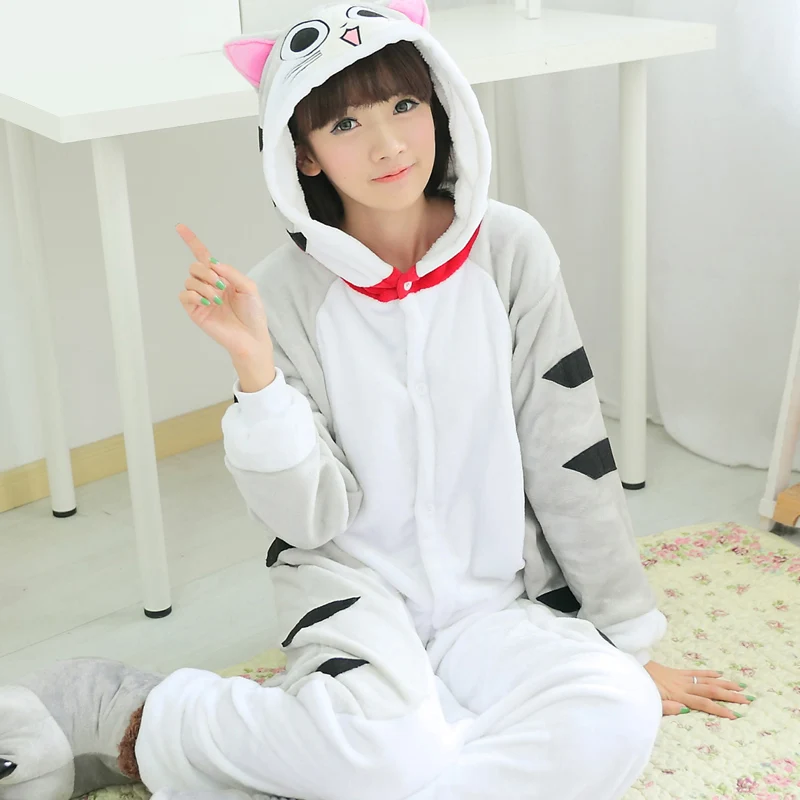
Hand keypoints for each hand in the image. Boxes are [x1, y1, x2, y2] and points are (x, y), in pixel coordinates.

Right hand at [177, 224, 274, 386]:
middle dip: (207, 272)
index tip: (180, 227)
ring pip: (190, 279)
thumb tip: (213, 263)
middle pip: (195, 266)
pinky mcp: (194, 310)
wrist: (250, 336)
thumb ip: (231, 272)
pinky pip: (184, 294)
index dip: (191, 241)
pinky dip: (195, 295)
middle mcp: (208, 285)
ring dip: (205, 286)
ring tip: (218, 299)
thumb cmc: (252, 314)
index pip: (203, 256)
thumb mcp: (249, 287)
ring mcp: (200, 298)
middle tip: (220, 284)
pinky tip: (208, 302)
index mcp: (221, 277)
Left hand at [644, 660, 753, 719]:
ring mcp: (679, 677)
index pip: (702, 703)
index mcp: (677, 694)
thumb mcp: (649, 701)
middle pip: (710, 690)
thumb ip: (666, 707)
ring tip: (741, 687)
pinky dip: (708, 673)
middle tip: (748, 699)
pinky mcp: (675, 672)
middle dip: (730, 696)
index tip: (736, 715)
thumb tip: (684, 710)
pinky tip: (719, 674)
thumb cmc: (637, 688)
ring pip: (706, 680)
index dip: (719, 709)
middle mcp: (681, 685)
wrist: (627, 668)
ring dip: (724, 684)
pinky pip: (694, 672)